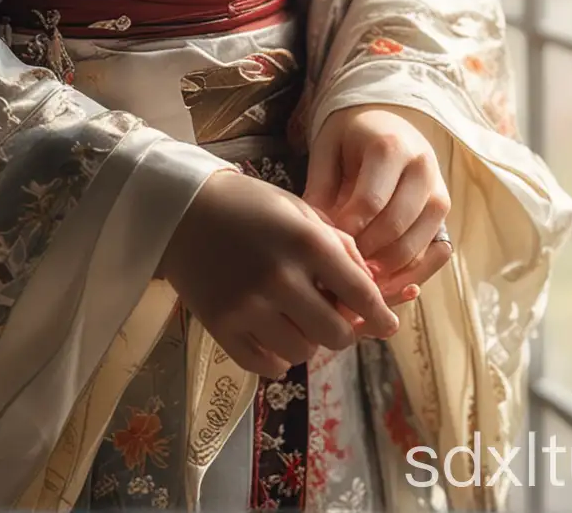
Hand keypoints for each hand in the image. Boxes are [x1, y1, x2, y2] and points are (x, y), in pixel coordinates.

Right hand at [156, 166, 400, 378]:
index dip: (381, 314)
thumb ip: (338, 246)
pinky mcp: (222, 328)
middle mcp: (280, 278)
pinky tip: (272, 333)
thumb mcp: (299, 211)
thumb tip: (371, 289)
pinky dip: (276, 357)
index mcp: (305, 242)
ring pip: (303, 354)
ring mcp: (249, 307)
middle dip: (343, 331)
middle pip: (336, 336)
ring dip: (307, 342)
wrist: (182, 210)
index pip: (360, 294)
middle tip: (333, 319)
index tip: (388, 325)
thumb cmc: (249, 205)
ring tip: (295, 319)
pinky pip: (267, 366)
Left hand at [303, 104, 453, 299]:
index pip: (371, 201)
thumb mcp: (327, 150)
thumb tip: (316, 235)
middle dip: (366, 251)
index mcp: (390, 146)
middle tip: (342, 263)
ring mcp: (438, 190)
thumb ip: (319, 188)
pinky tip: (384, 275)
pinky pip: (433, 252)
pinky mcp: (443, 211)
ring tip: (360, 271)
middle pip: (396, 225)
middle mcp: (422, 167)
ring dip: (388, 267)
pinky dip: (409, 270)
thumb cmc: (350, 137)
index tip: (330, 242)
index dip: (348, 229)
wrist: (385, 120)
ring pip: (418, 244)